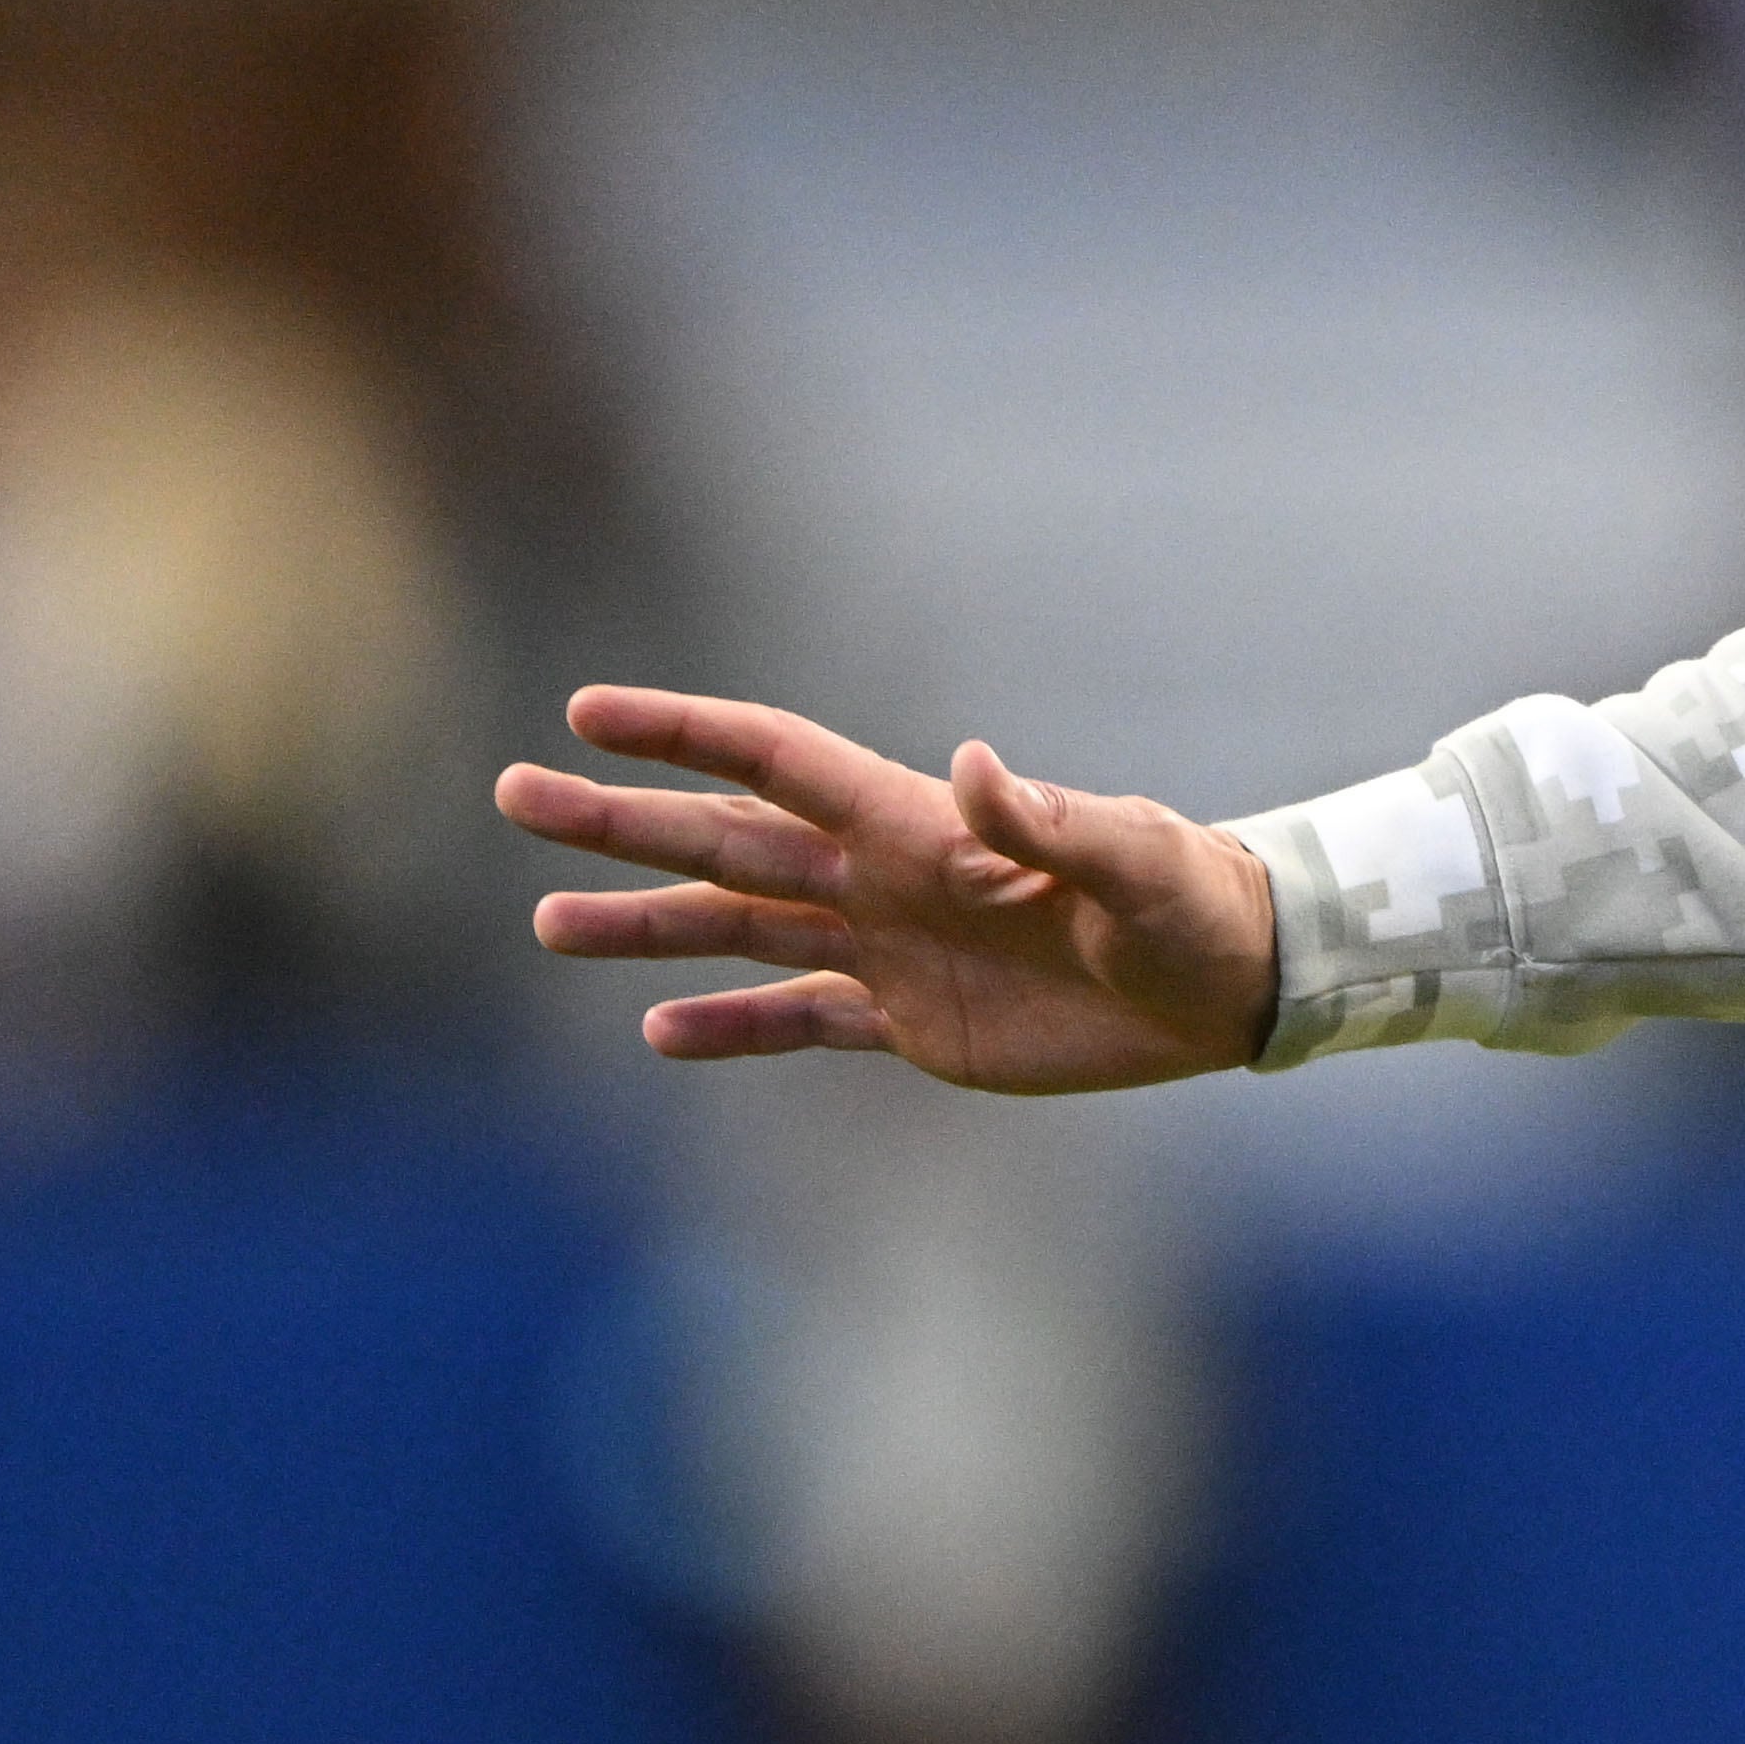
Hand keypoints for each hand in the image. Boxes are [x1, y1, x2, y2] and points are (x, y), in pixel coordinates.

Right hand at [495, 683, 1277, 1092]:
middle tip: (514, 796)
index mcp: (922, 825)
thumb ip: (1049, 823)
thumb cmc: (1194, 902)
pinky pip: (801, 1022)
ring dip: (647, 927)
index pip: (779, 762)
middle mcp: (886, 878)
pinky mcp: (915, 1024)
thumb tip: (980, 767)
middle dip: (622, 821)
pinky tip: (656, 1032)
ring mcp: (892, 950)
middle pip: (727, 841)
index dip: (685, 733)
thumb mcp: (1136, 861)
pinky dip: (731, 1029)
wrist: (1230, 983)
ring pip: (741, 930)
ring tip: (548, 923)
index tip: (589, 711)